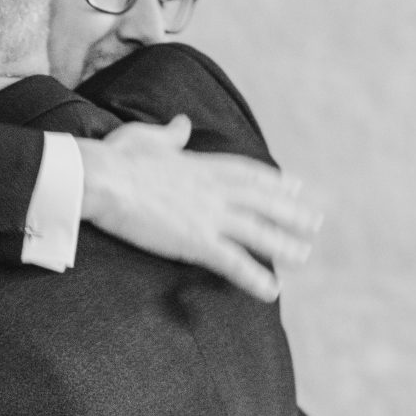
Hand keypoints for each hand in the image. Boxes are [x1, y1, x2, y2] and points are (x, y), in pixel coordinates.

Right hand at [77, 116, 319, 301]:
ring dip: (284, 245)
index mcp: (201, 165)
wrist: (100, 178)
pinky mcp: (196, 241)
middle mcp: (214, 189)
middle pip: (263, 201)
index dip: (275, 181)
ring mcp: (208, 215)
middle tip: (315, 222)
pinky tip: (272, 291)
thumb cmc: (114, 158)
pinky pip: (233, 263)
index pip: (248, 173)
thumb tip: (182, 123)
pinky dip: (255, 277)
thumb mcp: (146, 138)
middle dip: (292, 212)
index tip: (296, 186)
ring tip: (304, 256)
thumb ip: (170, 135)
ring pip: (258, 232)